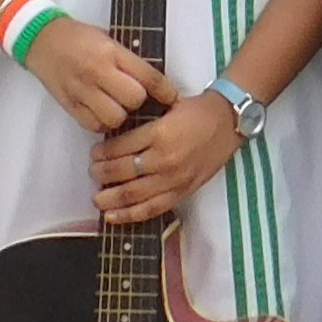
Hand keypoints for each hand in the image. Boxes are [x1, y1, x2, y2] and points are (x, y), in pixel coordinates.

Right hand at [23, 14, 171, 136]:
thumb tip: (154, 81)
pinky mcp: (70, 105)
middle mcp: (97, 72)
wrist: (42, 39)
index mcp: (111, 52)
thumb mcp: (109, 39)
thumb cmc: (79, 37)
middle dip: (139, 101)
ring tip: (117, 105)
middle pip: (134, 100)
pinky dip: (102, 122)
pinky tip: (101, 112)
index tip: (172, 97)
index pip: (147, 76)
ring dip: (120, 115)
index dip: (165, 90)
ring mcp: (82, 90)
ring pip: (115, 118)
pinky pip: (94, 126)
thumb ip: (128, 60)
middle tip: (136, 97)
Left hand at [93, 89, 238, 226]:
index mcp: (160, 133)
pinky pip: (152, 209)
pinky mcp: (182, 193)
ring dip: (111, 198)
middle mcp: (165, 159)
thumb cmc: (197, 112)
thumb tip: (115, 132)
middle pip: (123, 172)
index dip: (103, 153)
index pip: (121, 148)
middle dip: (102, 175)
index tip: (94, 154)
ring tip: (96, 198)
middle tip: (92, 173)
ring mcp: (174, 180)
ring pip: (134, 195)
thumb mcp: (168, 105)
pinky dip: (130, 215)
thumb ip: (143, 119)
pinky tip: (113, 216)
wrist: (228, 123)